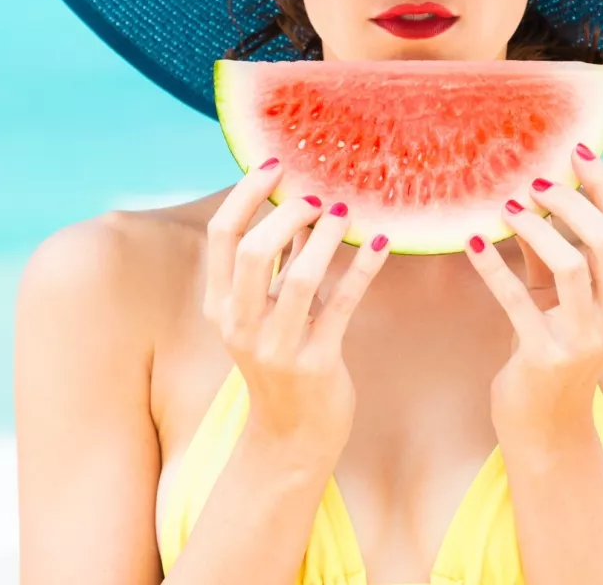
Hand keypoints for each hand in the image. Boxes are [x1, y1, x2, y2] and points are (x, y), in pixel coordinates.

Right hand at [204, 159, 389, 453]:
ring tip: (346, 212)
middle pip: (254, 251)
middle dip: (288, 212)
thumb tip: (300, 206)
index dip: (247, 195)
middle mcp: (240, 325)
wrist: (292, 435)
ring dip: (326, 237)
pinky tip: (382, 240)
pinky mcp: (317, 363)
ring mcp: (277, 347)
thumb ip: (281, 261)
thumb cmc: (282, 360)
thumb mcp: (268, 311)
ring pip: (301, 277)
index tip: (276, 166)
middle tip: (319, 196)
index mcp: (221, 306)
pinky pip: (343, 304)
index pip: (223, 236)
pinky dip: (364, 267)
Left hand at [466, 144, 602, 446]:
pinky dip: (492, 268)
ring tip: (505, 207)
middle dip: (568, 202)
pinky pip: (517, 300)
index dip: (602, 186)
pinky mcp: (547, 358)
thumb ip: (549, 253)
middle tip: (531, 181)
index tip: (576, 150)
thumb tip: (528, 197)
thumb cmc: (548, 349)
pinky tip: (471, 244)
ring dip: (535, 228)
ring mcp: (586, 340)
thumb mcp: (556, 299)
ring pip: (570, 264)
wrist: (544, 423)